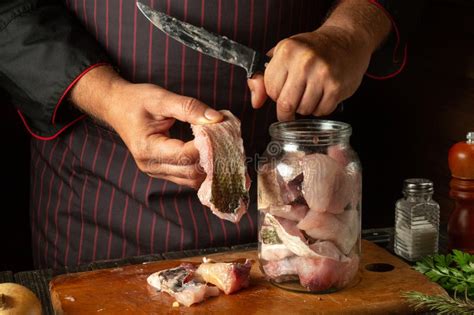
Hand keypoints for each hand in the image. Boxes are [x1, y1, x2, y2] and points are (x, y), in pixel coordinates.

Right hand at [69, 66, 222, 188]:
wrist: (115, 107)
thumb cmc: (135, 101)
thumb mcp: (161, 98)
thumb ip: (189, 108)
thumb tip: (217, 119)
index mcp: (148, 149)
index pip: (185, 155)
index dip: (207, 146)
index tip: (221, 132)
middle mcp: (151, 166)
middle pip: (191, 172)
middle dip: (212, 158)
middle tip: (227, 140)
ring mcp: (156, 171)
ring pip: (191, 180)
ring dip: (209, 167)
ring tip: (222, 148)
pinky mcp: (162, 171)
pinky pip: (187, 177)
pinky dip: (202, 168)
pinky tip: (211, 155)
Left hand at [247, 25, 372, 120]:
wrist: (346, 41)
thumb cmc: (312, 49)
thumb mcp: (282, 55)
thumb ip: (262, 78)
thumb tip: (256, 102)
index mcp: (287, 51)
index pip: (270, 90)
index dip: (276, 94)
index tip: (283, 88)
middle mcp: (304, 61)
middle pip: (285, 104)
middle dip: (288, 109)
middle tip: (295, 100)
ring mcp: (322, 74)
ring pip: (304, 110)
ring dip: (305, 108)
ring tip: (311, 92)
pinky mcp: (336, 87)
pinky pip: (321, 111)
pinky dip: (320, 108)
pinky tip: (323, 95)